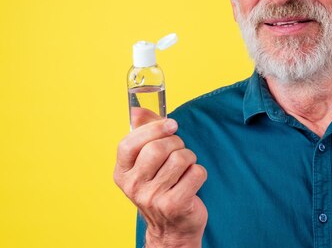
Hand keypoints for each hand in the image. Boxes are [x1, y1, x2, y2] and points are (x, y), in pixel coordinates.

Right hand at [114, 108, 207, 247]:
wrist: (171, 229)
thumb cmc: (160, 188)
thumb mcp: (145, 164)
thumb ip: (143, 134)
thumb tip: (137, 110)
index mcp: (122, 173)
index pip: (129, 143)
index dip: (153, 129)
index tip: (170, 125)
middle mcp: (133, 186)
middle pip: (158, 148)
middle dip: (176, 143)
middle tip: (180, 151)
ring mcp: (153, 198)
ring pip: (180, 158)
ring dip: (190, 158)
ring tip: (186, 169)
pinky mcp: (175, 205)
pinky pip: (196, 173)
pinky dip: (199, 173)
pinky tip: (192, 183)